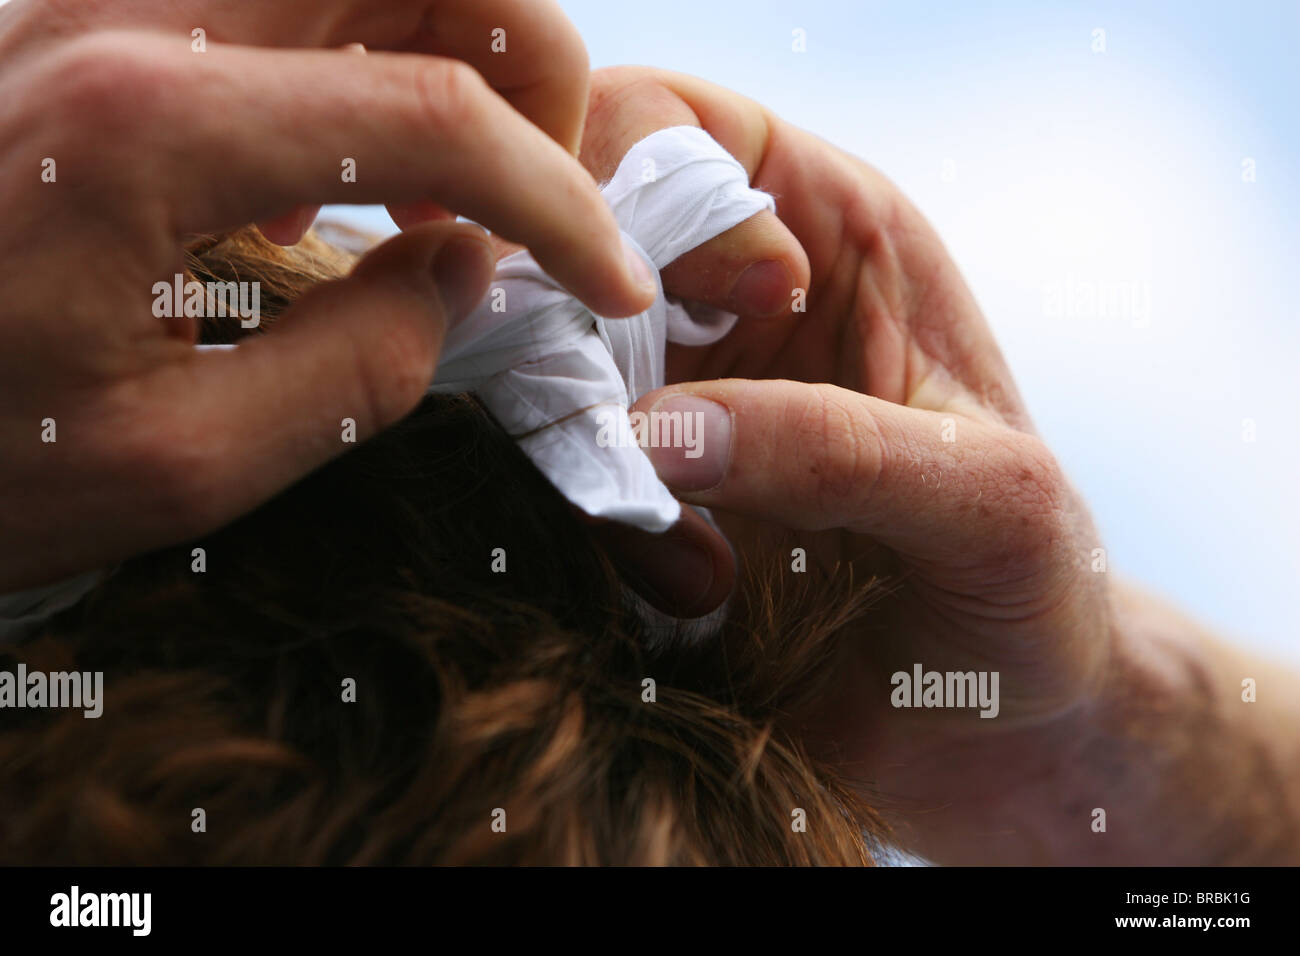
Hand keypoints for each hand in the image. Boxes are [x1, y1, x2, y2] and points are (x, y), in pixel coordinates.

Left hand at [0, 0, 658, 590]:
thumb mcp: (173, 470)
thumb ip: (358, 366)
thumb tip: (464, 273)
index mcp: (150, 130)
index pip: (438, 111)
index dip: (561, 198)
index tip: (608, 274)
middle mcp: (125, 11)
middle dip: (524, 55)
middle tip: (531, 185)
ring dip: (445, 43)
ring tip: (444, 181)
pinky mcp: (79, 16)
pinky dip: (360, 51)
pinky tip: (336, 167)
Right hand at [579, 68, 1113, 856]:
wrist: (995, 722)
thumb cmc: (1027, 585)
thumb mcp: (983, 501)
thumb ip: (840, 450)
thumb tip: (652, 436)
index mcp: (828, 229)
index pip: (667, 126)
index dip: (626, 188)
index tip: (657, 307)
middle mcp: (727, 297)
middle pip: (563, 235)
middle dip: (563, 329)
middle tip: (622, 447)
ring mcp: (665, 397)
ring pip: (529, 360)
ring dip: (573, 455)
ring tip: (698, 565)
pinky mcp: (628, 492)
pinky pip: (539, 470)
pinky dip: (575, 525)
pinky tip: (681, 592)